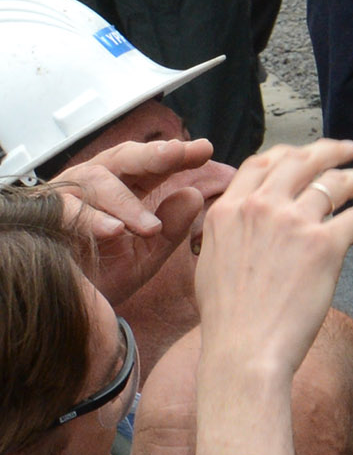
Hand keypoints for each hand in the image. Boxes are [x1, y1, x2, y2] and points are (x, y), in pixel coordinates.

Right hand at [48, 137, 228, 307]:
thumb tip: (194, 195)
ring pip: (97, 181)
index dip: (177, 155)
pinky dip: (90, 218)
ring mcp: (69, 195)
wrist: (71, 305)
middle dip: (153, 155)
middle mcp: (95, 184)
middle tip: (178, 153)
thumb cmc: (108, 274)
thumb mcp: (148, 253)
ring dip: (126, 203)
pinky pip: (67, 209)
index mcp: (124, 188)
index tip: (205, 149)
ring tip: (150, 228)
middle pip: (124, 158)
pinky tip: (114, 231)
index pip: (153, 164)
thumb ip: (172, 227)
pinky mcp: (45, 214)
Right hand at [192, 139, 352, 454]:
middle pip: (302, 160)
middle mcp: (260, 207)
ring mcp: (294, 222)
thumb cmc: (228, 319)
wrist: (244, 349)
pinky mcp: (325, 244)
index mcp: (228, 210)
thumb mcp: (210, 263)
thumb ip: (227, 233)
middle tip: (350, 149)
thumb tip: (240, 224)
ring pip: (337, 182)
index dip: (288, 154)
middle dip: (330, 149)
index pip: (261, 163)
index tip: (305, 155)